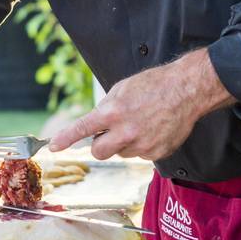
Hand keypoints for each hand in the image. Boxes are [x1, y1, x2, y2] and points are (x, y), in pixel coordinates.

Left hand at [49, 49, 234, 160]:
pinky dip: (142, 145)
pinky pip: (139, 154)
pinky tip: (153, 129)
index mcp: (114, 112)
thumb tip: (96, 124)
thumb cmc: (155, 85)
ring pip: (121, 153)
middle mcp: (126, 131)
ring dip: (124, 143)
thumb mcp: (122, 88)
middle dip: (100, 144)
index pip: (83, 129)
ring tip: (141, 123)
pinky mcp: (156, 152)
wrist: (187, 90)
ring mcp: (142, 144)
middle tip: (110, 133)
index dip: (65, 139)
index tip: (53, 147)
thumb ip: (106, 107)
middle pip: (99, 152)